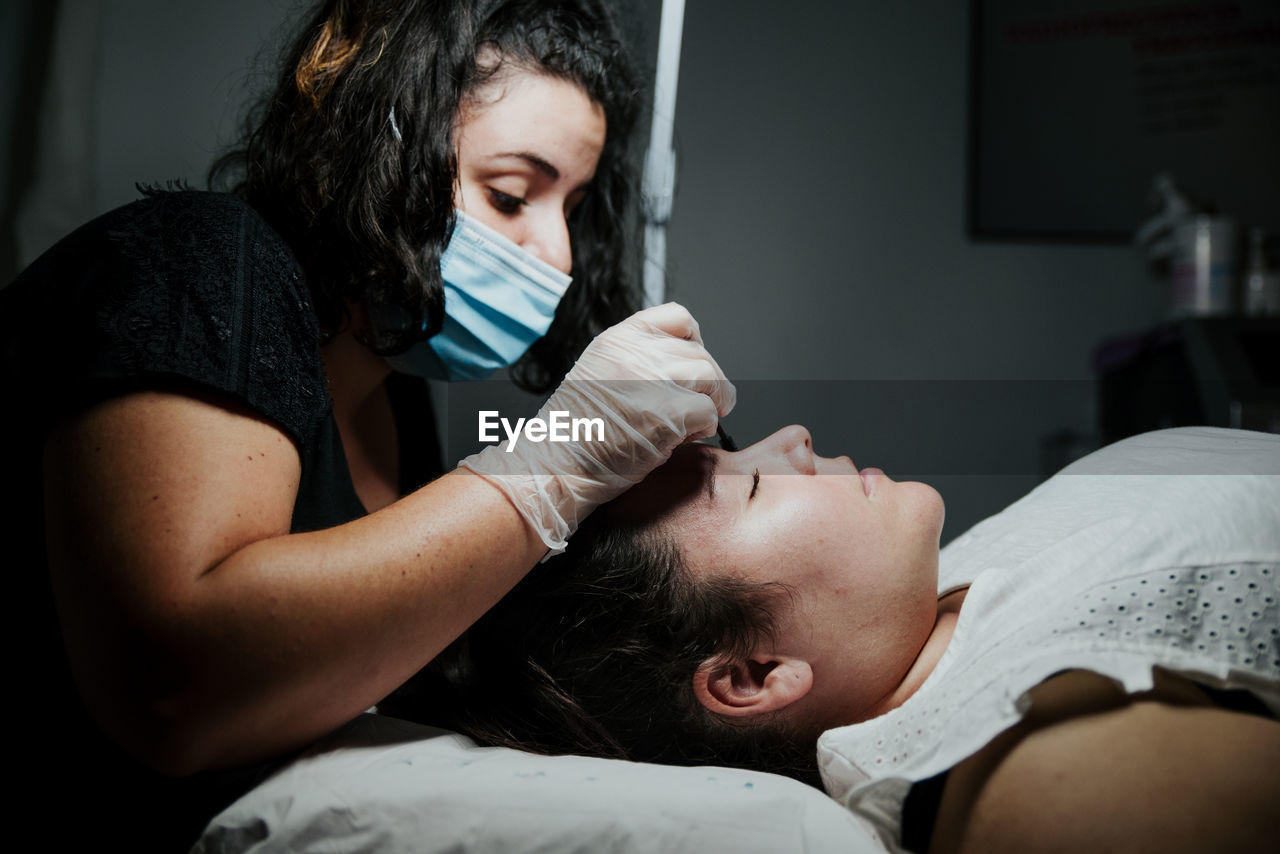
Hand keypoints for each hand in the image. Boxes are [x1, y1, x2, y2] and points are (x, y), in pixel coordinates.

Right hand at [461, 303, 734, 551]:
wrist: (555, 465)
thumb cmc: (574, 432)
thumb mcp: (598, 372)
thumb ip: (636, 361)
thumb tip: (681, 366)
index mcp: (618, 339)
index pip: (679, 317)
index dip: (694, 342)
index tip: (691, 363)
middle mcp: (636, 353)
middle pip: (700, 353)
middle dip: (707, 382)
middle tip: (699, 404)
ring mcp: (653, 381)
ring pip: (712, 378)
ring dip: (712, 402)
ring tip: (694, 422)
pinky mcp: (668, 414)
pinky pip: (709, 413)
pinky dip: (704, 428)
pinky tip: (682, 438)